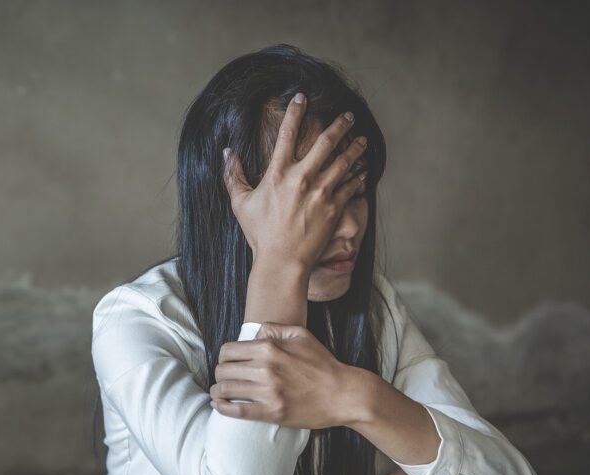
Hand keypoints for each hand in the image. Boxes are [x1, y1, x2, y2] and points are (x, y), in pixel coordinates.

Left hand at [208, 322, 358, 428]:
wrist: (344, 394)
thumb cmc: (323, 364)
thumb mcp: (301, 335)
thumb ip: (274, 328)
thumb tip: (254, 333)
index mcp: (269, 348)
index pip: (228, 351)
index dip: (224, 357)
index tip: (227, 363)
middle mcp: (265, 369)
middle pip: (223, 370)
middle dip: (219, 374)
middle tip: (223, 378)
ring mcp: (268, 392)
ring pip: (225, 390)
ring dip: (217, 391)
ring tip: (219, 392)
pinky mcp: (272, 412)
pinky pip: (237, 411)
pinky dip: (222, 408)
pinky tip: (219, 406)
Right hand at [222, 93, 367, 270]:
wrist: (282, 261)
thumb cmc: (259, 233)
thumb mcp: (240, 203)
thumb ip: (233, 175)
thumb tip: (226, 152)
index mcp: (277, 174)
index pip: (288, 133)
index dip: (296, 112)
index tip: (302, 98)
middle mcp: (301, 178)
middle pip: (326, 141)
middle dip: (340, 124)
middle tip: (348, 116)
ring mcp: (320, 192)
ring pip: (345, 161)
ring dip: (355, 147)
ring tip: (362, 139)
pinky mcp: (334, 208)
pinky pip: (352, 185)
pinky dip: (359, 175)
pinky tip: (363, 170)